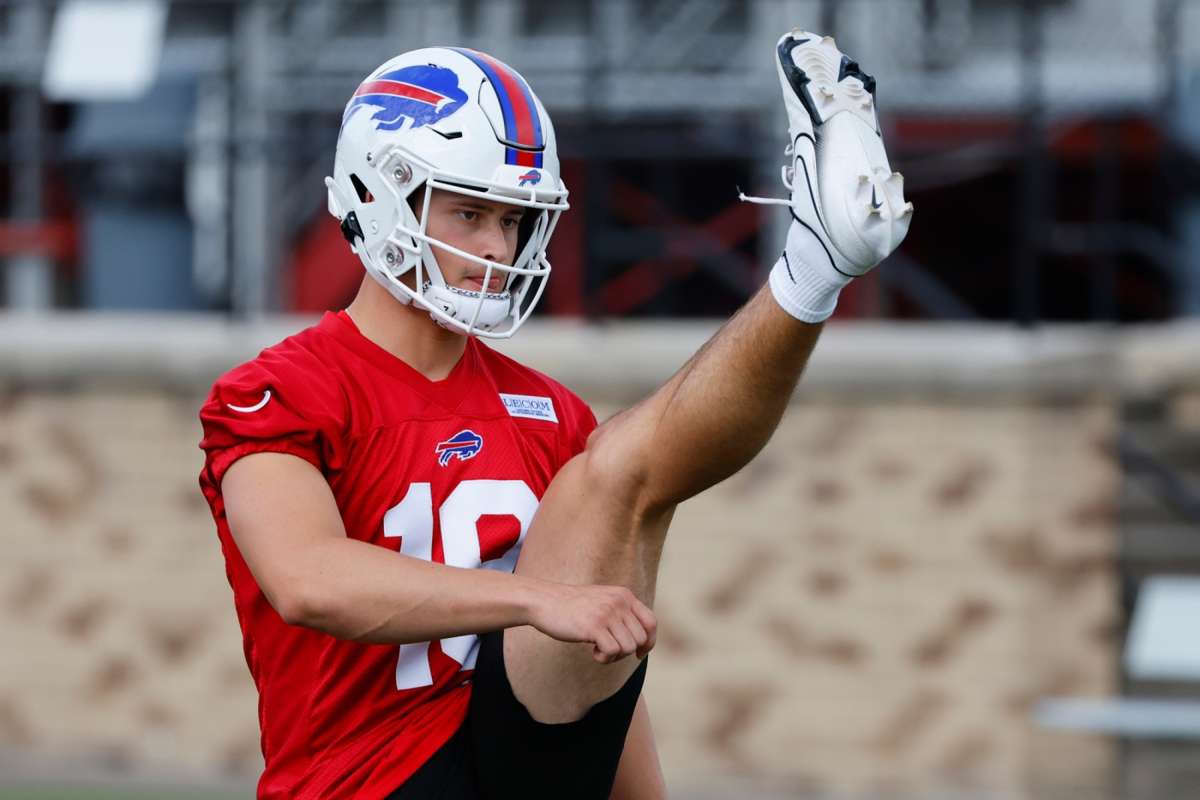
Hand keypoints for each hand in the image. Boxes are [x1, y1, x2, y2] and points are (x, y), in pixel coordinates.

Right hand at [528, 583, 656, 663]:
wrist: (543, 601)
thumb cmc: (571, 606)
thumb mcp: (603, 600)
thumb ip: (621, 613)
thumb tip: (641, 641)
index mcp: (624, 595)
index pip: (651, 622)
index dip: (649, 642)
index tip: (639, 654)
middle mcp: (619, 602)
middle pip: (640, 639)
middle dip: (626, 651)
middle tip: (607, 649)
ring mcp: (607, 613)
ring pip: (628, 648)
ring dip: (614, 656)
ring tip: (598, 649)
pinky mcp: (594, 626)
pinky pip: (612, 652)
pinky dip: (604, 658)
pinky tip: (592, 651)